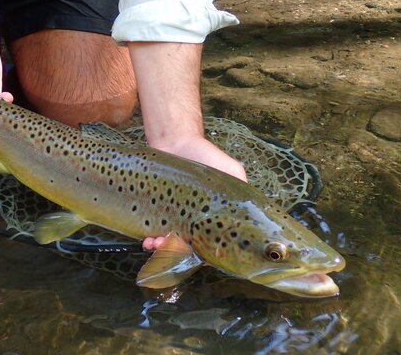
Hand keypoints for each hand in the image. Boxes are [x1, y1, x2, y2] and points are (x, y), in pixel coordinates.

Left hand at [141, 134, 246, 251]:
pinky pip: (153, 232)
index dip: (210, 256)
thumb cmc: (206, 156)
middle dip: (180, 254)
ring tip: (155, 244)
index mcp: (215, 219)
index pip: (215, 246)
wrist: (176, 142)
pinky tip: (147, 240)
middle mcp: (195, 224)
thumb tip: (252, 210)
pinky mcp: (156, 214)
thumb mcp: (230, 170)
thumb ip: (240, 187)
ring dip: (162, 249)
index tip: (203, 258)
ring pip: (169, 244)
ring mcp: (175, 220)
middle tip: (172, 248)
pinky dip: (150, 240)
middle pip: (189, 250)